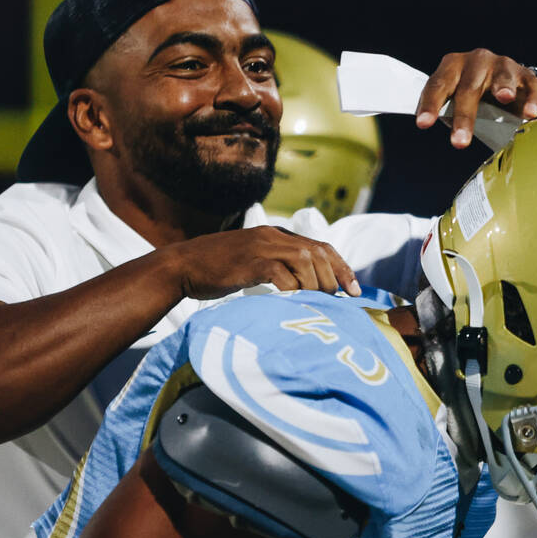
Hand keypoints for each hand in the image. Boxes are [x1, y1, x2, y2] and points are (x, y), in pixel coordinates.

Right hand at [165, 226, 360, 299]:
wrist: (182, 266)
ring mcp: (261, 248)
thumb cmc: (216, 271)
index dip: (342, 267)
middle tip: (337, 300)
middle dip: (335, 278)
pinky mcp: (250, 262)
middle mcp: (273, 236)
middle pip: (318, 253)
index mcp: (276, 235)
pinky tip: (294, 302)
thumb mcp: (252, 262)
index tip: (354, 290)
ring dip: (316, 285)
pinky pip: (282, 274)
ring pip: (305, 261)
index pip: (321, 246)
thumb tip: (303, 289)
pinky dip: (293, 290)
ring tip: (316, 302)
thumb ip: (276, 267)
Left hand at [415, 49, 536, 147]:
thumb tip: (424, 122)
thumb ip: (442, 107)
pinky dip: (532, 99)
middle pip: (469, 88)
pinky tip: (530, 113)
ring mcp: (504, 66)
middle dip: (465, 116)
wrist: (504, 84)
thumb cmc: (472, 94)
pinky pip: (532, 86)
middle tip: (460, 143)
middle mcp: (477, 61)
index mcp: (453, 66)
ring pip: (502, 78)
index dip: (430, 104)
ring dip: (503, 87)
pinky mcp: (527, 77)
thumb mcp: (453, 97)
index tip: (423, 124)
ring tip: (504, 98)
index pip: (438, 85)